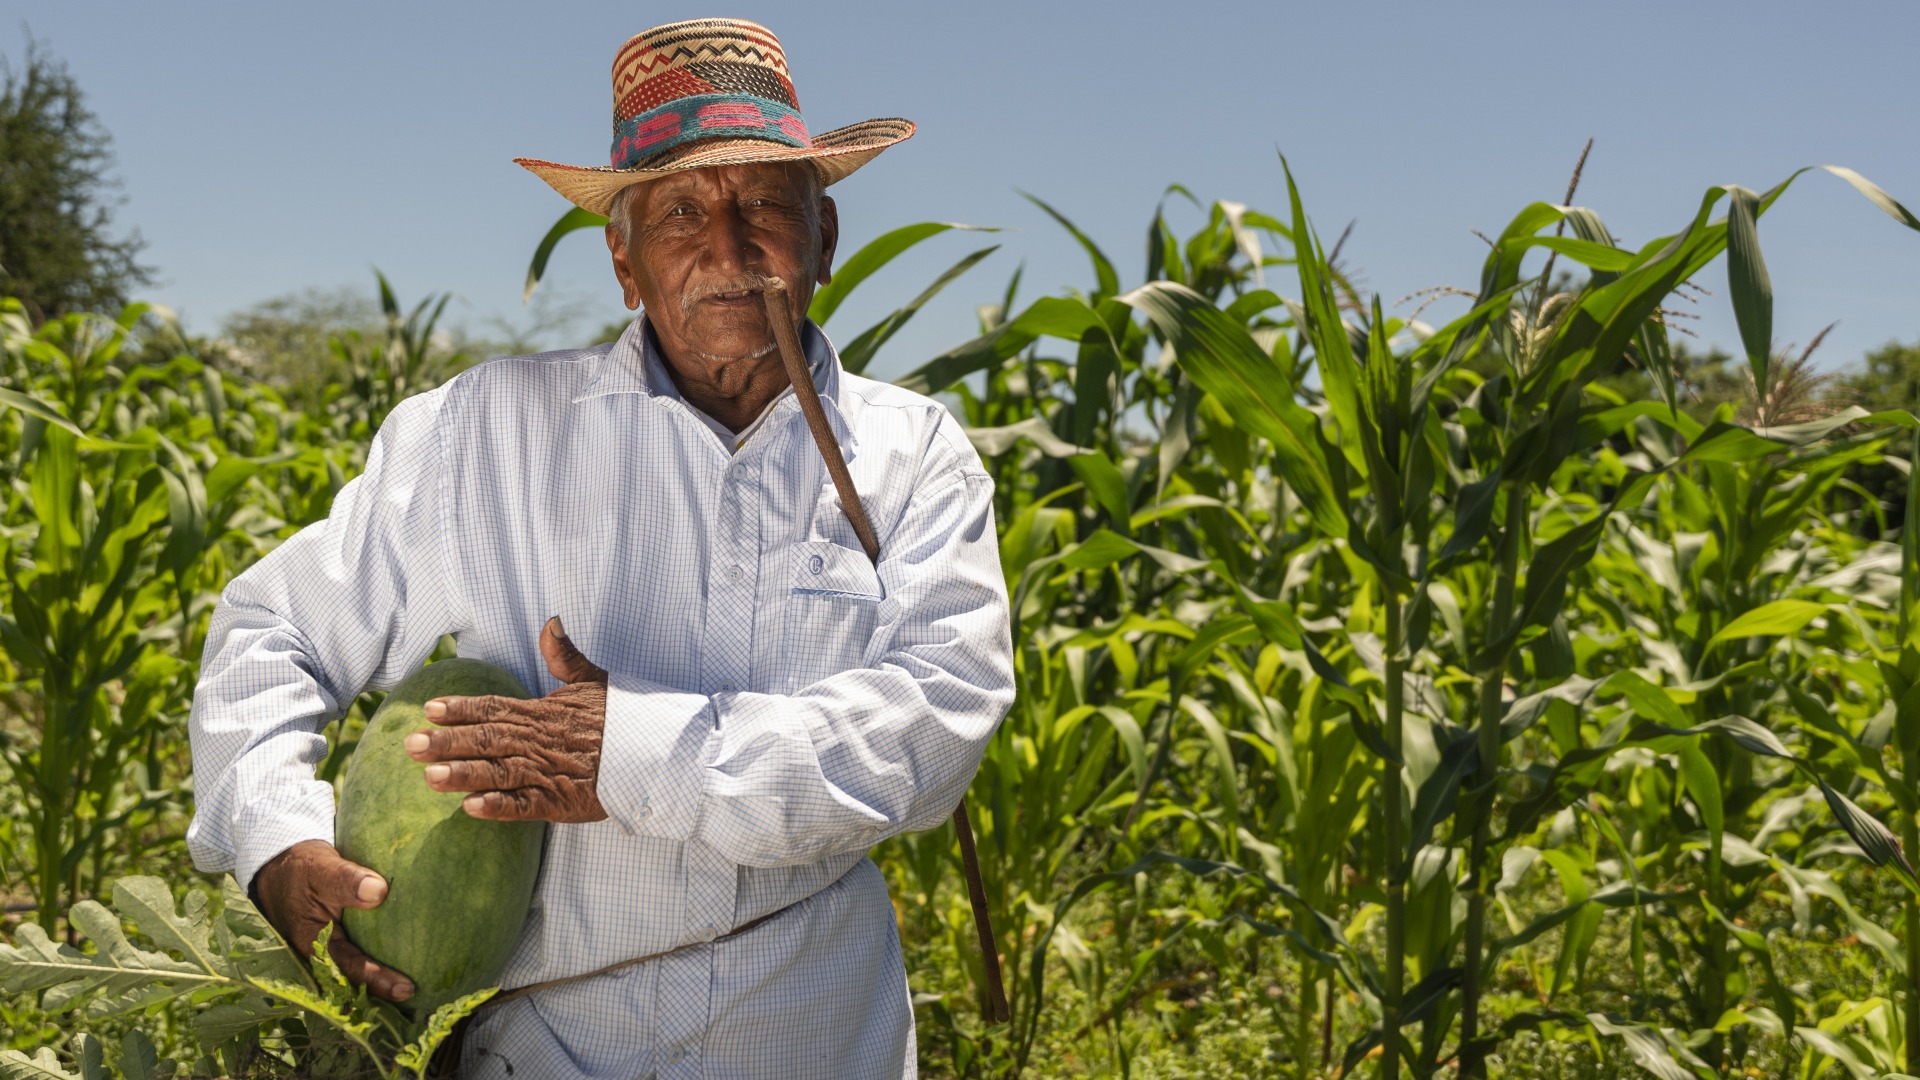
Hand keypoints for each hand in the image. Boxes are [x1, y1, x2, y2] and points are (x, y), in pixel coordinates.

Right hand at [251, 839, 413, 1001]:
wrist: (282, 868)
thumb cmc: (301, 869)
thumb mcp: (320, 869)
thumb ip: (345, 880)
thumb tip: (379, 892)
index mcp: (313, 945)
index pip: (350, 968)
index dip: (378, 980)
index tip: (406, 988)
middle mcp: (322, 955)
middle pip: (358, 979)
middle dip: (387, 990)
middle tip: (420, 995)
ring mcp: (331, 950)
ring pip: (360, 970)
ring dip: (385, 981)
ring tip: (420, 989)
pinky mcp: (341, 941)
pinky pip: (362, 955)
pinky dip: (381, 959)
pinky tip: (408, 960)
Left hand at [407, 616, 609, 821]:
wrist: (655, 753)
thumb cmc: (621, 718)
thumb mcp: (594, 680)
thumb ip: (565, 655)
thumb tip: (550, 622)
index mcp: (543, 712)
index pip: (494, 707)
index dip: (461, 708)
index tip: (428, 709)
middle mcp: (540, 741)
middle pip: (488, 739)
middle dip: (448, 742)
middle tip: (411, 745)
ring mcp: (549, 772)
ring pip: (500, 772)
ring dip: (465, 774)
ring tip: (430, 777)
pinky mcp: (561, 801)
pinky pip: (525, 805)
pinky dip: (499, 807)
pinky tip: (471, 808)